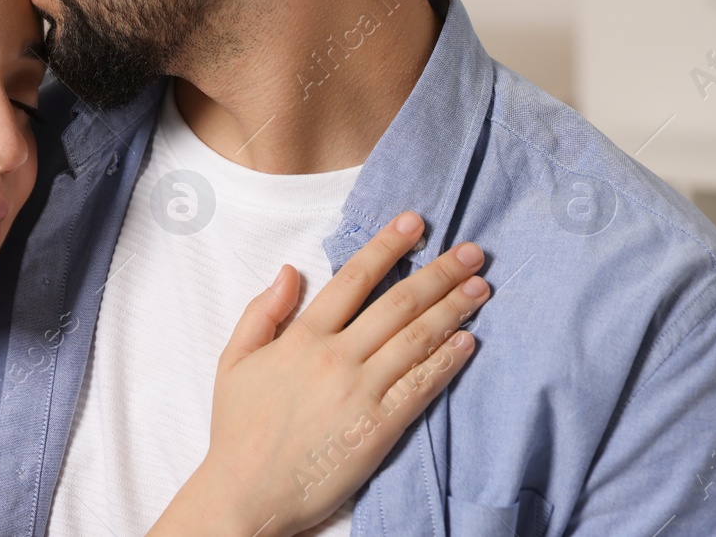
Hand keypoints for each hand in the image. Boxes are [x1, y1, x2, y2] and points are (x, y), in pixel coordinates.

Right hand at [151, 211, 486, 536]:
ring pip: (416, 340)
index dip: (386, 246)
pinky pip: (420, 388)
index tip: (414, 223)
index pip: (353, 278)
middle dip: (439, 273)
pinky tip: (468, 343)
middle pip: (397, 304)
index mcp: (301, 337)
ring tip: (481, 289)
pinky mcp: (378, 429)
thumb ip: (262, 312)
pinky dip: (446, 363)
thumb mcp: (234, 361)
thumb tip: (291, 270)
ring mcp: (360, 393)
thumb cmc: (238, 429)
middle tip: (473, 253)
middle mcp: (335, 357)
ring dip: (453, 311)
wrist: (247, 493)